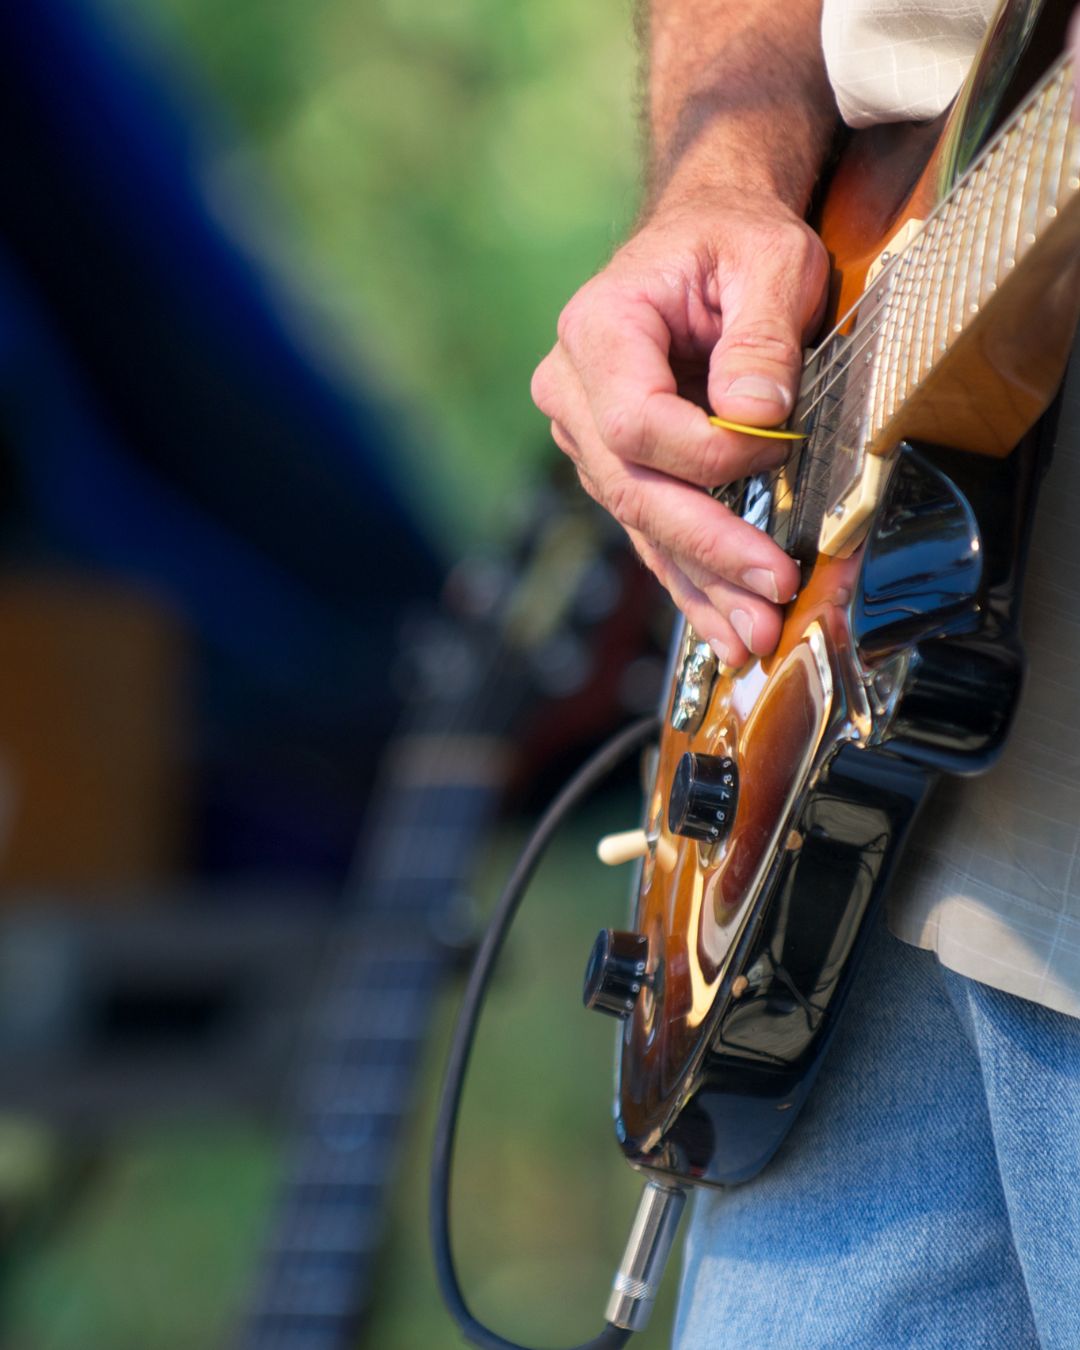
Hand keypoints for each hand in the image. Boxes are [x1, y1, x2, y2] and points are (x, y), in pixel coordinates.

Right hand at [531, 191, 827, 666]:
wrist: (703, 238)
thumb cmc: (733, 239)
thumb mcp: (768, 257)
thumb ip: (761, 331)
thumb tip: (755, 411)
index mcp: (599, 330)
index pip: (637, 423)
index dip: (710, 453)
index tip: (781, 448)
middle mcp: (574, 390)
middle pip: (632, 488)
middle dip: (707, 547)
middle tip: (771, 593)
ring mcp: (588, 435)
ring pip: (641, 523)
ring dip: (702, 583)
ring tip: (754, 635)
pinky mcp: (617, 466)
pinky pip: (650, 530)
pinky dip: (691, 578)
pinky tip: (724, 627)